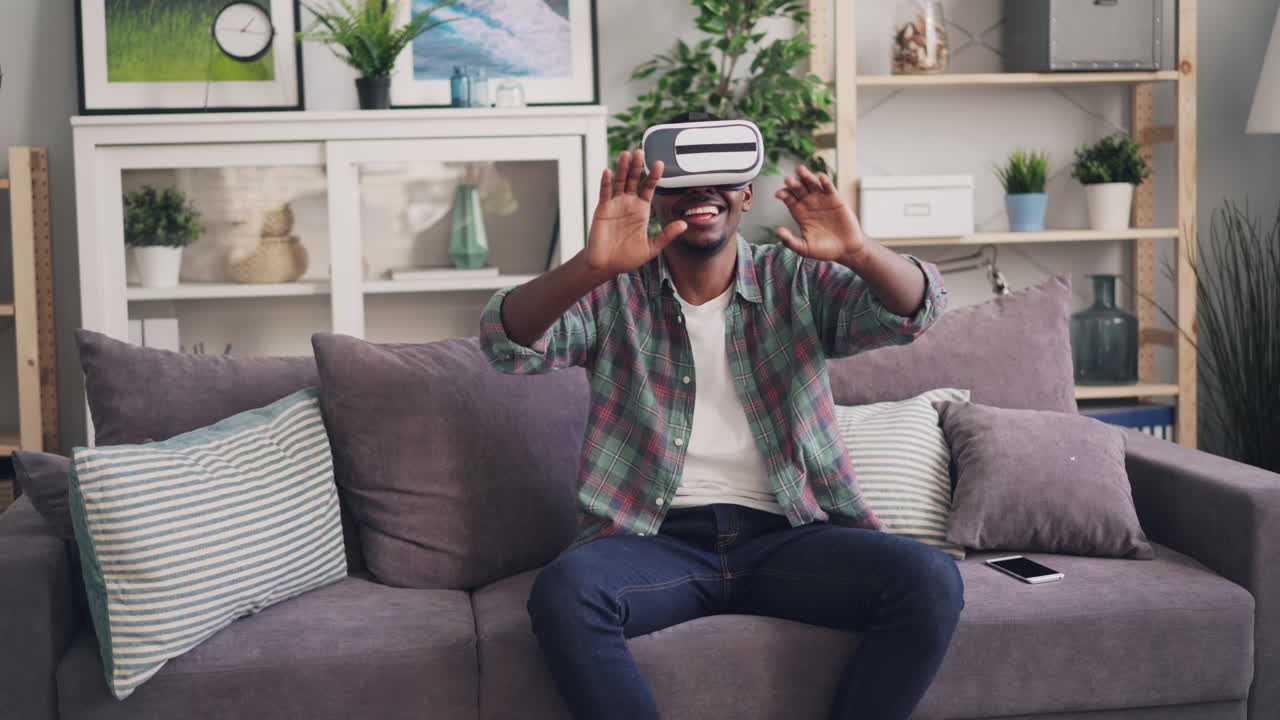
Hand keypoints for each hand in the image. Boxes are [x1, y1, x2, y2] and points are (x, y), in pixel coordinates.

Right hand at [585, 150, 686, 277]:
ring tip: (627, 154)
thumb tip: (683, 225)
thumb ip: (666, 235)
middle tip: (641, 151)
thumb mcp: (651, 248)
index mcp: (642, 211)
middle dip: (638, 166)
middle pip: (634, 180)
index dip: (654, 176)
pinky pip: (604, 193)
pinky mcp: (602, 210)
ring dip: (623, 168)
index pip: (649, 188)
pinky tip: (608, 171)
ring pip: (620, 182)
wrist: (606, 266)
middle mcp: (629, 204)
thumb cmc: (627, 258)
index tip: (660, 163)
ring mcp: (615, 205)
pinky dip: (605, 182)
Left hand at [774, 165, 867, 265]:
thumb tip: (778, 231)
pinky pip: (829, 187)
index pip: (789, 199)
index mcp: (800, 213)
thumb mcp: (804, 248)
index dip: (783, 194)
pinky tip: (820, 177)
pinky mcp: (836, 199)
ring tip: (800, 170)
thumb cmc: (824, 249)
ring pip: (812, 184)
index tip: (779, 194)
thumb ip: (790, 241)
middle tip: (788, 180)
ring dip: (806, 176)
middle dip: (793, 183)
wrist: (846, 249)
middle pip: (798, 189)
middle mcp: (809, 203)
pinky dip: (825, 181)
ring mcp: (822, 199)